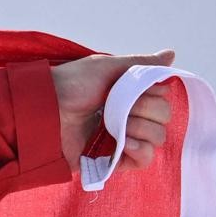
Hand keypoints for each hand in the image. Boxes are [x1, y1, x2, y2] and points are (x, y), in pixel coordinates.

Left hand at [51, 49, 175, 176]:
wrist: (44, 111)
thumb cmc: (70, 84)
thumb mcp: (107, 67)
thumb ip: (140, 64)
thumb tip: (171, 55)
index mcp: (128, 95)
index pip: (163, 98)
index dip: (155, 94)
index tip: (136, 89)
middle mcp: (128, 116)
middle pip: (164, 118)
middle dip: (148, 110)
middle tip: (120, 107)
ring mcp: (120, 138)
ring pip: (157, 138)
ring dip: (144, 129)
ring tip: (118, 126)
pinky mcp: (111, 158)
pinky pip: (143, 161)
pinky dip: (141, 151)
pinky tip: (125, 143)